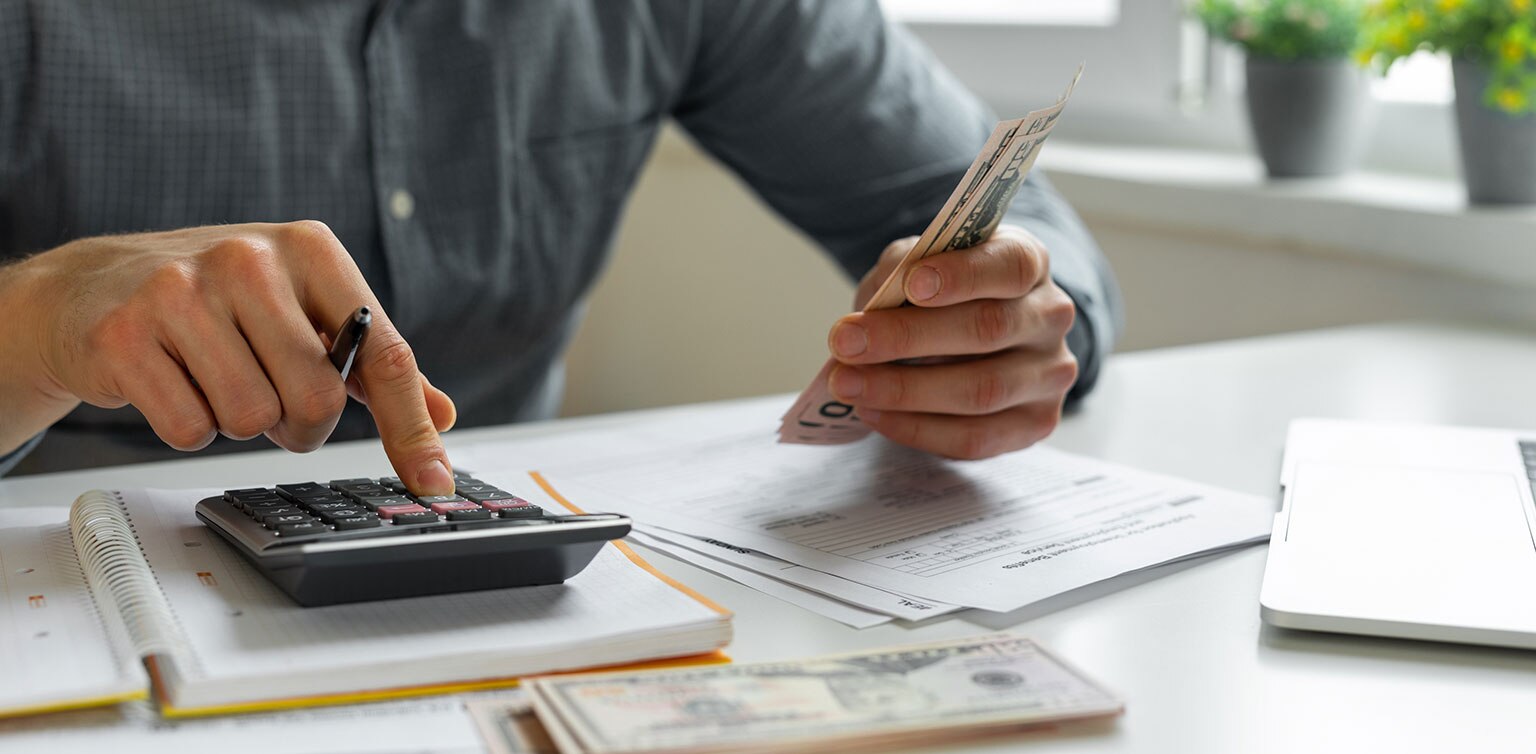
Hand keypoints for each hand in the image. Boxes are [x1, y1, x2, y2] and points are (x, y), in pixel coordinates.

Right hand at [0, 222, 457, 493]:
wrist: (91, 286)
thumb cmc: (217, 301)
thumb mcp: (303, 309)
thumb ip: (373, 364)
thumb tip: (442, 414)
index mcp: (311, 250)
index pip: (383, 355)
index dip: (411, 429)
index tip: (433, 484)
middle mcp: (250, 258)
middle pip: (317, 399)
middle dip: (299, 423)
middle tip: (270, 397)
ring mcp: (182, 292)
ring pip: (252, 418)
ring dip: (241, 422)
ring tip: (215, 378)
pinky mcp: (126, 334)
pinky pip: (190, 428)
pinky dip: (189, 426)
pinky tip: (173, 382)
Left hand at [825, 225, 1077, 459]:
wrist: (970, 336)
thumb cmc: (941, 294)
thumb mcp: (918, 264)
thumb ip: (900, 271)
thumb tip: (874, 309)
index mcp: (1029, 261)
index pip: (1011, 264)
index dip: (963, 275)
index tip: (912, 284)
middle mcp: (1050, 316)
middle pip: (988, 328)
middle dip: (908, 337)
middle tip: (845, 342)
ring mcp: (1050, 374)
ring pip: (981, 390)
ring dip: (903, 390)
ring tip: (847, 384)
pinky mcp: (1036, 423)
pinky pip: (975, 437)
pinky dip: (917, 428)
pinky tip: (874, 413)